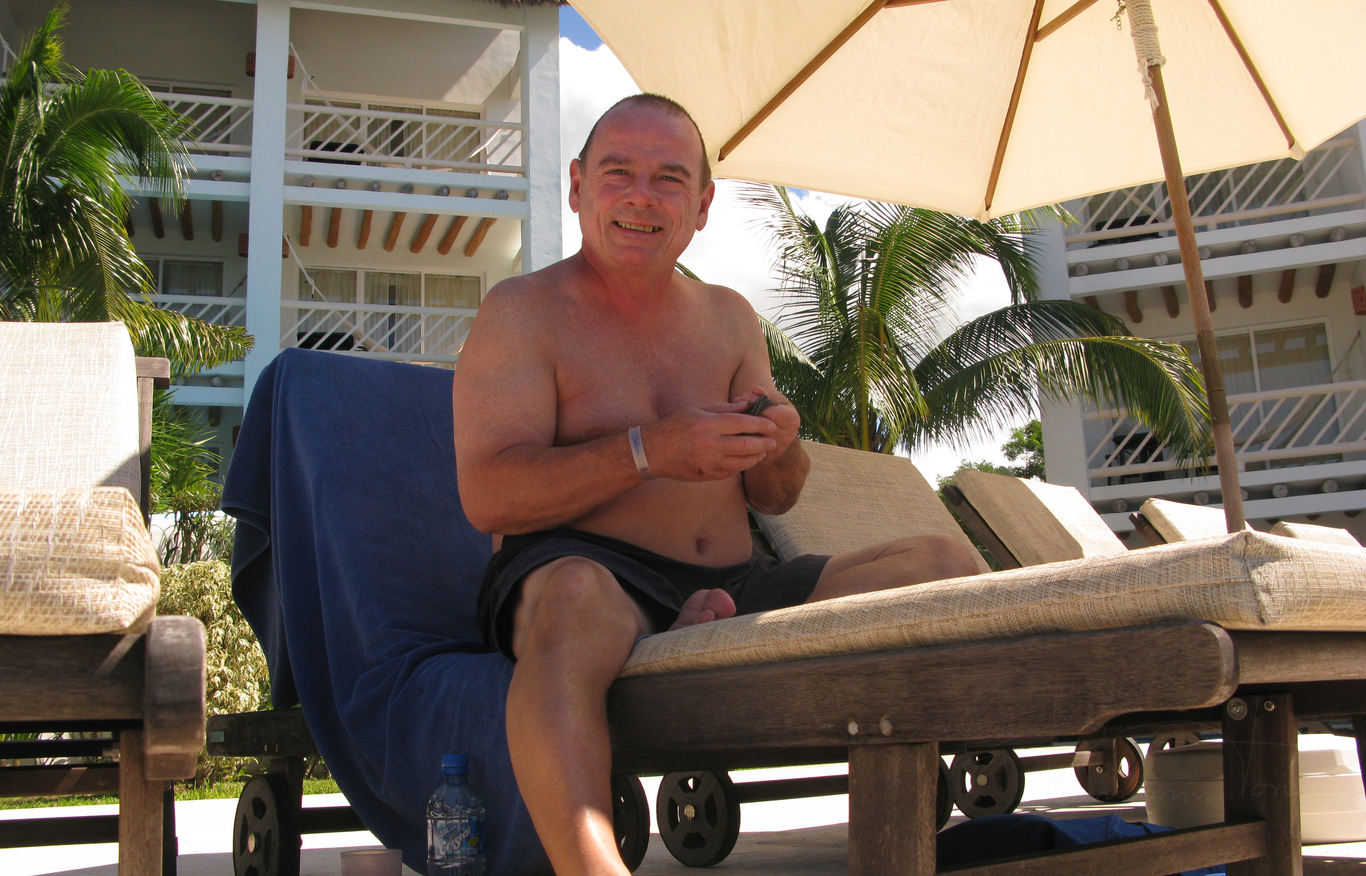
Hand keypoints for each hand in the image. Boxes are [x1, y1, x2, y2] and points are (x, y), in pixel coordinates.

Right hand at [640, 404, 778, 480]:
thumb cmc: (675, 426)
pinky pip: (731, 471)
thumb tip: (747, 405)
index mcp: (708, 425)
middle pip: (746, 445)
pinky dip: (742, 465)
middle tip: (773, 440)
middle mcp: (710, 445)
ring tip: (763, 451)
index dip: (760, 424)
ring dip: (756, 456)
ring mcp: (709, 463)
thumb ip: (724, 409)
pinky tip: (747, 460)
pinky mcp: (707, 475)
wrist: (653, 452)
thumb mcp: (697, 410)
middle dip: (763, 443)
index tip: (771, 425)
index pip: (742, 424)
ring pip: (742, 462)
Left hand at [731, 386, 799, 464]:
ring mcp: (775, 449)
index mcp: (792, 421)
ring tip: (734, 411)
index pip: (773, 413)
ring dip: (741, 423)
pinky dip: (739, 435)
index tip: (746, 395)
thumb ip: (767, 394)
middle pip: (762, 424)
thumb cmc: (778, 413)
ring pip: (753, 436)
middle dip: (747, 411)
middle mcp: (786, 437)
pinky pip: (748, 447)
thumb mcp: (778, 401)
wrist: (780, 439)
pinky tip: (734, 425)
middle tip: (737, 401)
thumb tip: (755, 390)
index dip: (758, 402)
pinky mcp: (764, 458)